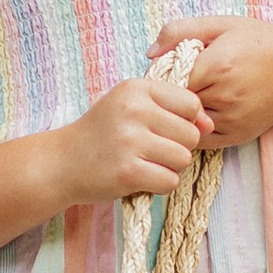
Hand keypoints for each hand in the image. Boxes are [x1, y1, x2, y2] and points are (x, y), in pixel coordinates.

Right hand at [56, 69, 211, 204]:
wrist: (62, 162)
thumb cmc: (102, 133)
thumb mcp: (131, 107)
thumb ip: (171, 109)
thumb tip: (210, 125)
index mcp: (136, 88)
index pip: (191, 104)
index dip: (186, 122)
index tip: (164, 131)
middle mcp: (134, 110)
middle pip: (191, 134)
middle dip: (178, 147)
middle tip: (150, 151)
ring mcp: (130, 141)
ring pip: (183, 159)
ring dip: (169, 167)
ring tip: (144, 163)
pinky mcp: (127, 171)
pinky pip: (169, 181)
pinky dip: (159, 185)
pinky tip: (139, 177)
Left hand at [151, 15, 272, 150]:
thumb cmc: (257, 42)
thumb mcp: (220, 25)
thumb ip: (180, 31)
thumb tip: (149, 54)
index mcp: (217, 66)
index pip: (169, 82)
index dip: (163, 77)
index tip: (167, 70)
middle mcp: (224, 97)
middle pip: (177, 105)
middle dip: (172, 97)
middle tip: (178, 83)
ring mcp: (232, 120)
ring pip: (188, 123)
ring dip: (183, 114)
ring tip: (196, 94)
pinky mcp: (238, 136)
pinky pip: (202, 139)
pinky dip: (196, 128)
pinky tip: (204, 110)